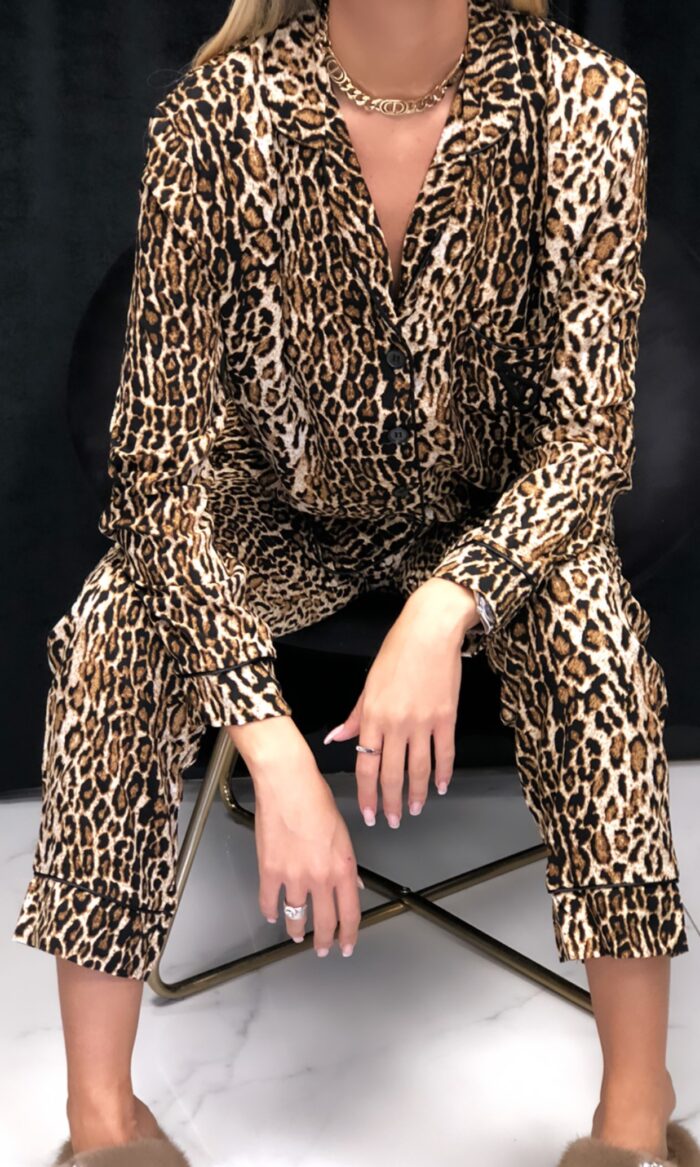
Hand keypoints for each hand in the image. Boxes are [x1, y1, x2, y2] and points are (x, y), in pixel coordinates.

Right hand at [226, 717, 362, 956]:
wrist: (287, 783)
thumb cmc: (316, 798)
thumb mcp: (342, 833)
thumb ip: (346, 863)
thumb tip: (351, 885)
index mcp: (343, 867)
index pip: (350, 913)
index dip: (349, 934)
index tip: (346, 945)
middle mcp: (320, 877)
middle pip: (324, 922)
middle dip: (324, 940)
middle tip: (322, 948)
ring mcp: (293, 876)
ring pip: (295, 917)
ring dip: (296, 930)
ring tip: (297, 935)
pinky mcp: (269, 871)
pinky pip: (269, 902)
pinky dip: (270, 912)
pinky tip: (272, 914)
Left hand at [323, 579, 479, 827]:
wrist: (430, 632)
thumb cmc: (398, 652)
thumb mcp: (369, 684)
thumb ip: (355, 716)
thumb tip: (336, 737)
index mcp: (373, 716)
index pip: (366, 765)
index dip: (366, 793)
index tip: (368, 812)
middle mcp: (396, 724)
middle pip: (391, 774)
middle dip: (391, 802)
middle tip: (392, 821)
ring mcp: (422, 723)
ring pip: (419, 769)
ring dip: (416, 794)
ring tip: (415, 810)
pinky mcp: (446, 718)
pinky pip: (444, 753)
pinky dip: (443, 773)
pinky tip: (440, 786)